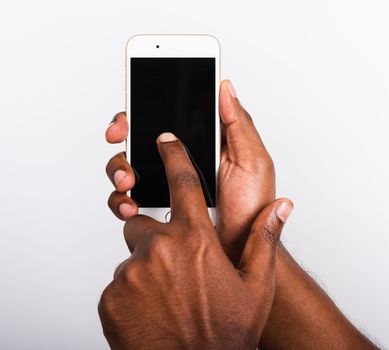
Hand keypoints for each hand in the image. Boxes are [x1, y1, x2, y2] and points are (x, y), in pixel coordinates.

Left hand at [99, 133, 290, 348]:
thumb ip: (264, 239)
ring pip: (133, 256)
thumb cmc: (227, 333)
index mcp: (195, 240)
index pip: (182, 181)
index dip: (173, 155)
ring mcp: (131, 273)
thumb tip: (282, 206)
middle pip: (145, 223)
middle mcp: (159, 249)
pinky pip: (119, 282)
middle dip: (157, 237)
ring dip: (147, 268)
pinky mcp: (110, 297)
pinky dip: (132, 291)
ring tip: (167, 295)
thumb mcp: (256, 285)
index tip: (164, 139)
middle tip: (176, 268)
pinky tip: (152, 309)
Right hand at [105, 80, 275, 263]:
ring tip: (128, 181)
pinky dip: (121, 199)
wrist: (240, 248)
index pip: (171, 114)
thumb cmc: (250, 207)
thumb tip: (225, 88)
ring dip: (120, 168)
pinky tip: (130, 206)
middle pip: (143, 136)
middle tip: (120, 137)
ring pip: (130, 164)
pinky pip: (129, 197)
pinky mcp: (159, 204)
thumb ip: (239, 125)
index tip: (134, 110)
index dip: (147, 106)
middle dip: (125, 134)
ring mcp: (169, 182)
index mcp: (206, 142)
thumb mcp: (254, 162)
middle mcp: (184, 158)